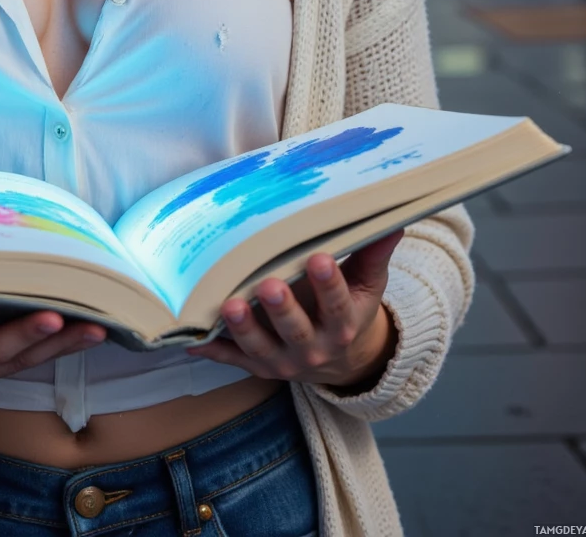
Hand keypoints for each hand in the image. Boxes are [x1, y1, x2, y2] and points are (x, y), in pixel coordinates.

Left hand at [186, 231, 402, 390]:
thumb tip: (394, 218)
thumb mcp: (368, 284)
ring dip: (244, 329)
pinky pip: (232, 360)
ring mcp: (283, 362)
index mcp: (343, 325)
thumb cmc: (351, 308)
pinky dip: (211, 350)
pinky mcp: (258, 367)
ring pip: (261, 347)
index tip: (320, 260)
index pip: (338, 304)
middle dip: (281, 309)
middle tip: (267, 285)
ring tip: (228, 306)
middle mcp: (314, 349)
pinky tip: (191, 338)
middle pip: (297, 330)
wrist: (342, 360)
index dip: (329, 284)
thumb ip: (373, 253)